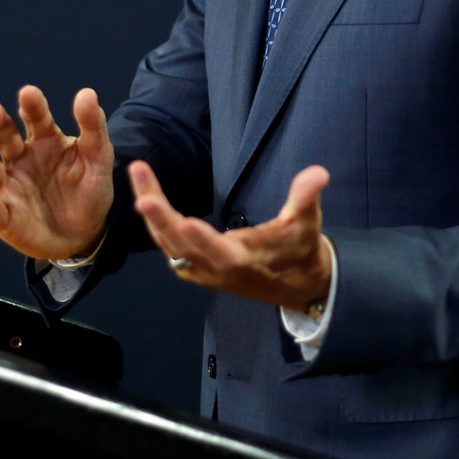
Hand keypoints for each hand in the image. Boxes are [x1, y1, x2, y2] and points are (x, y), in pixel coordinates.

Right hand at [0, 86, 113, 260]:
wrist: (86, 232)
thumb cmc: (89, 188)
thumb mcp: (98, 157)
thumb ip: (93, 126)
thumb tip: (87, 93)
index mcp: (45, 140)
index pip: (36, 119)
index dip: (32, 106)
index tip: (28, 92)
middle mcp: (21, 158)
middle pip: (5, 137)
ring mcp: (9, 186)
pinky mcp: (4, 216)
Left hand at [130, 160, 333, 311]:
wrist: (294, 285)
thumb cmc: (300, 252)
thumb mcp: (308, 224)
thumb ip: (306, 198)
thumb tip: (319, 173)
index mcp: (245, 262)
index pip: (221, 253)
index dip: (204, 240)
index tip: (185, 220)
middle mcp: (217, 270)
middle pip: (181, 247)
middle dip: (161, 218)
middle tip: (143, 193)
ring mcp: (203, 270)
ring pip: (169, 244)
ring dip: (153, 213)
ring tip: (140, 176)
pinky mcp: (196, 266)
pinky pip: (169, 246)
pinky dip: (156, 223)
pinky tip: (147, 197)